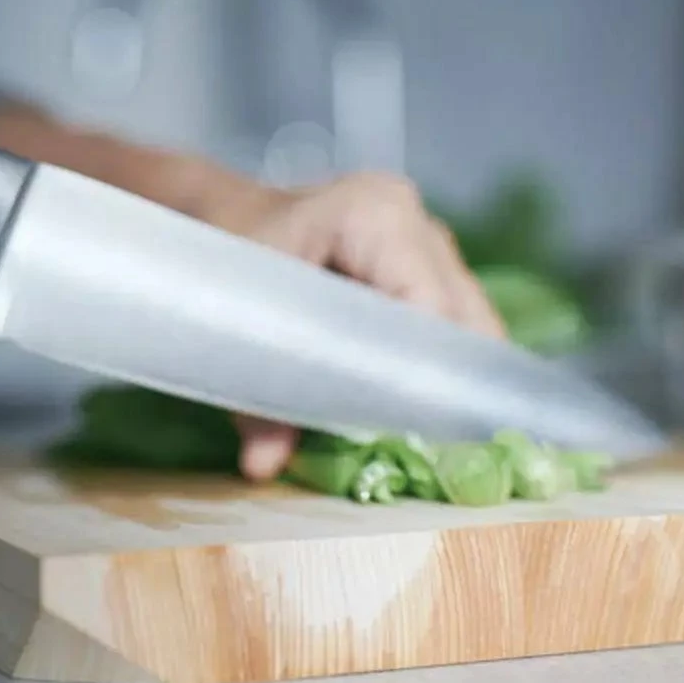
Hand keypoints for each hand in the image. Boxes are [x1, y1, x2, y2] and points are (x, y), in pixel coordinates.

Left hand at [0, 110, 505, 481]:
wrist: (212, 216)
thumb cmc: (221, 254)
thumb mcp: (232, 322)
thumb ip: (253, 399)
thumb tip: (265, 466)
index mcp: (374, 216)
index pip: (430, 307)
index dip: (431, 371)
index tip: (424, 431)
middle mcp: (415, 222)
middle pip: (463, 320)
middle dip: (451, 386)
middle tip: (440, 451)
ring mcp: (429, 243)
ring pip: (471, 326)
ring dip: (454, 381)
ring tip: (444, 441)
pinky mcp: (430, 269)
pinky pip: (457, 327)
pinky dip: (446, 369)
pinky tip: (438, 415)